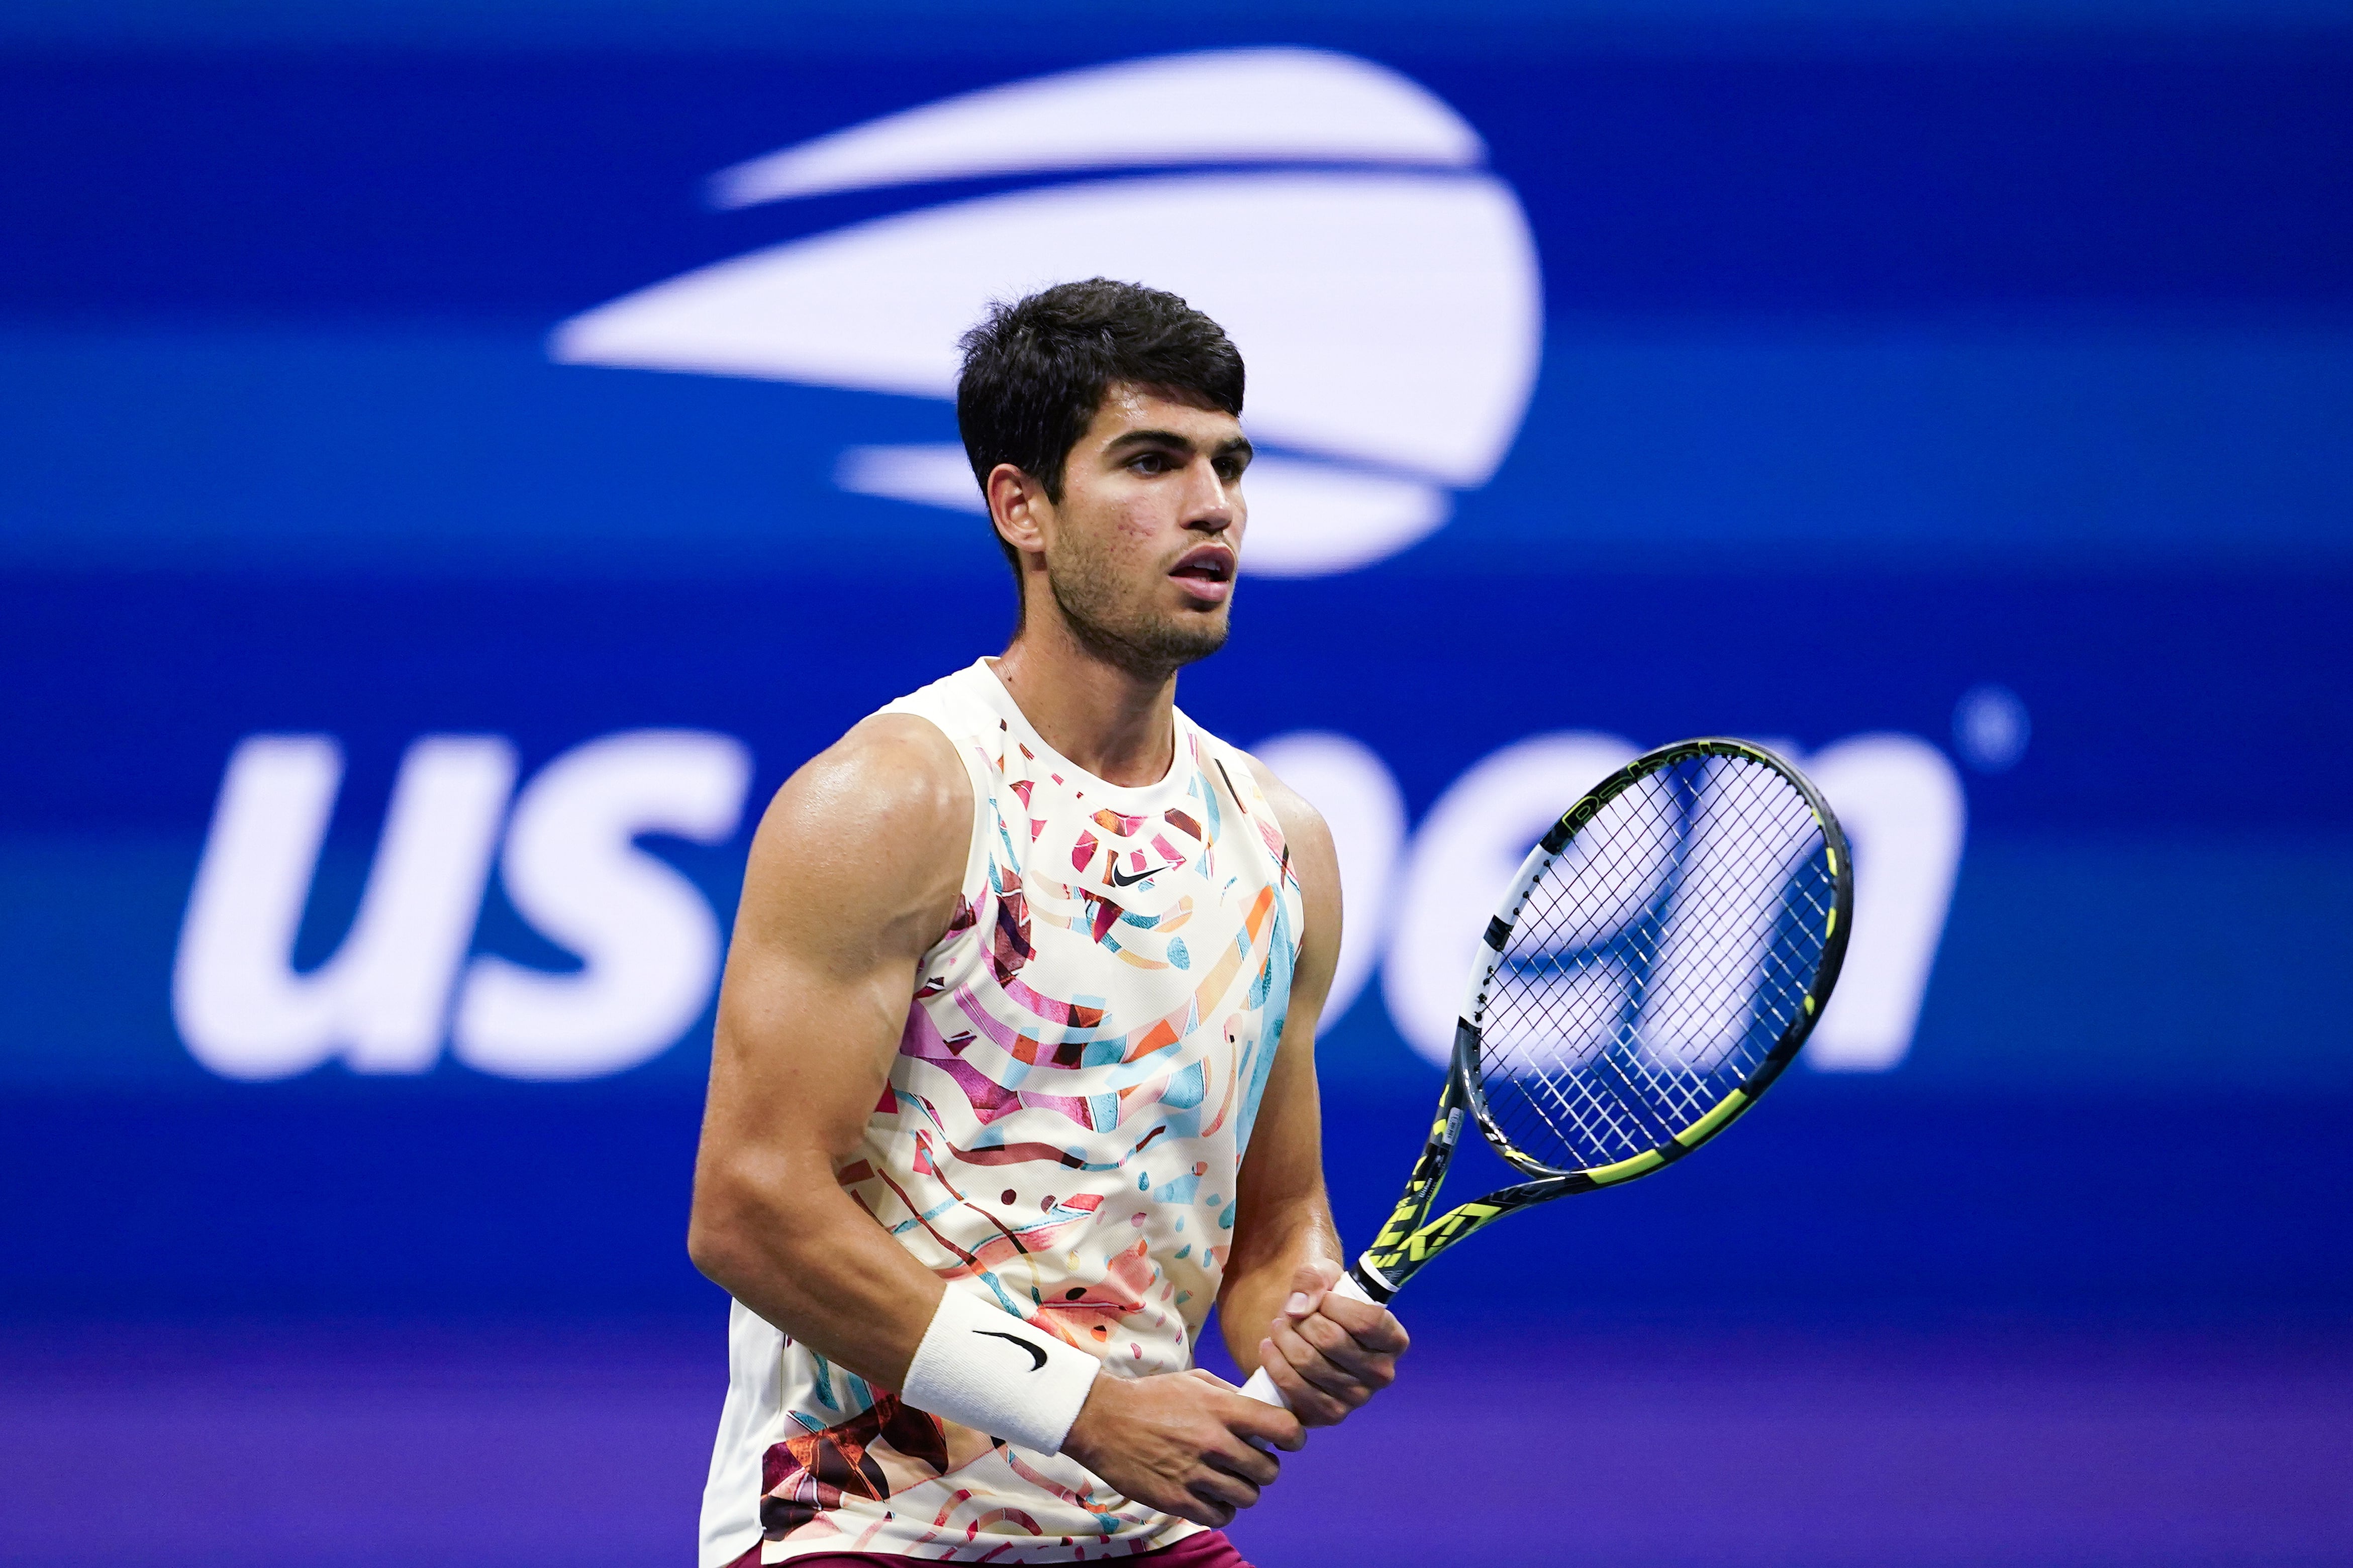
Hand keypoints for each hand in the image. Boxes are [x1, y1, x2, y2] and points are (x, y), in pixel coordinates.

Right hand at [1060, 1368, 1304, 1527]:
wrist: (1102, 1420)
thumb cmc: (1150, 1397)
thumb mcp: (1195, 1380)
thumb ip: (1231, 1395)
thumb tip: (1264, 1409)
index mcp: (1222, 1409)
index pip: (1283, 1428)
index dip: (1294, 1437)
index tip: (1288, 1441)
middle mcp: (1213, 1443)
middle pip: (1269, 1470)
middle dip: (1266, 1467)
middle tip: (1252, 1462)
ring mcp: (1195, 1474)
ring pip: (1248, 1497)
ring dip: (1245, 1490)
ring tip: (1231, 1480)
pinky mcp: (1177, 1499)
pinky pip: (1221, 1516)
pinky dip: (1223, 1510)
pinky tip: (1213, 1496)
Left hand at [1254, 1258, 1409, 1426]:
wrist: (1311, 1336)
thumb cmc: (1326, 1304)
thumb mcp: (1324, 1275)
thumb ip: (1313, 1279)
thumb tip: (1297, 1309)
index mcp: (1393, 1340)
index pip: (1367, 1321)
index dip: (1335, 1305)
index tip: (1321, 1298)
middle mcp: (1382, 1373)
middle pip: (1331, 1340)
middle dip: (1302, 1320)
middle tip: (1291, 1313)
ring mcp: (1357, 1398)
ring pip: (1308, 1361)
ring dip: (1284, 1338)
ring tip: (1278, 1327)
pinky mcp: (1329, 1414)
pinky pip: (1294, 1387)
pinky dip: (1275, 1363)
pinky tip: (1269, 1347)